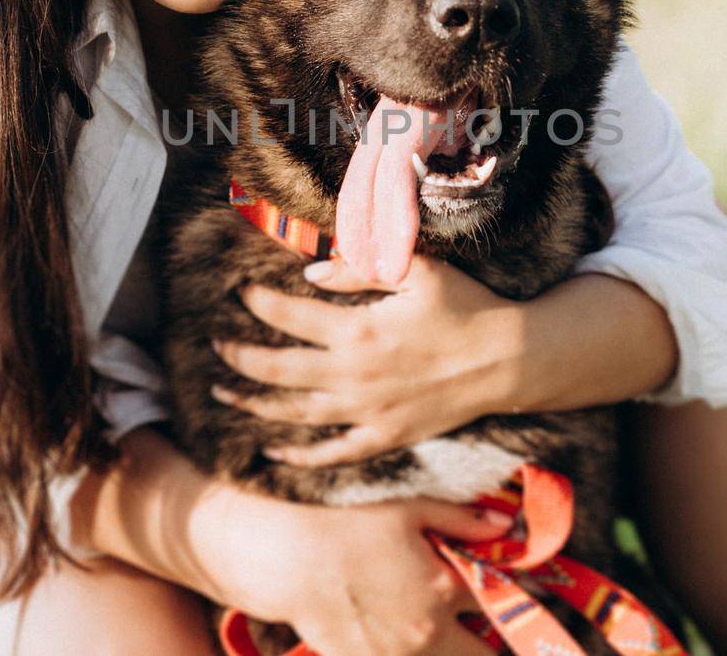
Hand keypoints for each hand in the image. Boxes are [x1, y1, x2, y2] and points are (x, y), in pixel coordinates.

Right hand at [199, 486, 507, 655]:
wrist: (278, 553)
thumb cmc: (342, 519)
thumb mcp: (406, 506)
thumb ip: (460, 519)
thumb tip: (502, 526)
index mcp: (443, 591)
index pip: (502, 605)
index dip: (511, 593)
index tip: (512, 588)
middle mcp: (425, 635)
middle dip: (487, 643)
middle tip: (482, 623)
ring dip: (450, 647)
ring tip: (439, 626)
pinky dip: (409, 651)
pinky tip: (399, 631)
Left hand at [211, 256, 519, 467]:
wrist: (510, 360)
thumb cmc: (466, 307)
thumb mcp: (418, 271)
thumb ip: (360, 269)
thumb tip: (310, 272)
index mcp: (359, 331)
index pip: (289, 317)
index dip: (258, 303)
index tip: (240, 292)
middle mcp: (355, 376)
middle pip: (278, 370)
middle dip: (240, 356)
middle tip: (216, 345)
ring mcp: (368, 412)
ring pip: (296, 413)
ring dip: (254, 404)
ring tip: (224, 394)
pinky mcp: (385, 437)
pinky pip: (333, 453)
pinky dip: (299, 456)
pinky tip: (273, 451)